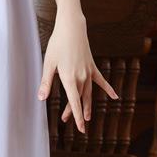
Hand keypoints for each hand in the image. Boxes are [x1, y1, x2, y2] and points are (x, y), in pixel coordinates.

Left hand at [36, 13, 117, 132]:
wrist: (72, 28)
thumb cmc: (57, 45)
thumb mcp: (48, 63)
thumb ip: (46, 82)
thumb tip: (41, 98)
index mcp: (69, 78)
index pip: (74, 102)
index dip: (77, 116)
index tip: (80, 128)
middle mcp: (81, 77)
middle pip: (80, 99)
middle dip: (76, 112)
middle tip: (70, 122)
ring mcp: (89, 72)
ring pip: (89, 93)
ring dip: (87, 105)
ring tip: (87, 117)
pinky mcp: (92, 66)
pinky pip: (101, 80)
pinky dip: (107, 89)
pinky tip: (114, 97)